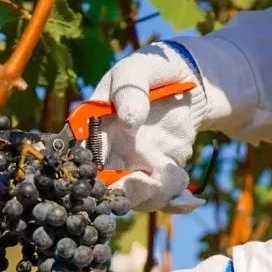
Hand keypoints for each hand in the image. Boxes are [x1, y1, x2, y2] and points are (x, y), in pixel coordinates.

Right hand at [89, 41, 205, 213]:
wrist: (193, 80)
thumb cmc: (155, 70)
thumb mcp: (140, 69)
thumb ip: (131, 90)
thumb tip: (127, 120)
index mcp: (91, 126)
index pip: (79, 157)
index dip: (90, 173)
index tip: (112, 174)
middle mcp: (107, 152)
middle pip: (104, 188)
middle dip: (127, 190)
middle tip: (152, 178)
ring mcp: (132, 166)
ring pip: (134, 197)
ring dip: (156, 194)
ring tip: (177, 175)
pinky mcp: (156, 174)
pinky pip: (160, 198)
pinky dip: (175, 202)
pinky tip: (192, 199)